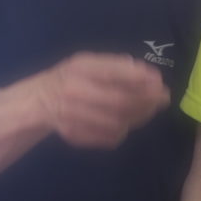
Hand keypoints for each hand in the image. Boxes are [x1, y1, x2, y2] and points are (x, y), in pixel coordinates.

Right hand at [34, 52, 169, 147]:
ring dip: (139, 117)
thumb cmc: (70, 77)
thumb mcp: (87, 62)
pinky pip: (108, 137)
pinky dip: (123, 131)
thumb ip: (114, 65)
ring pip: (116, 122)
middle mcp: (74, 91)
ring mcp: (72, 115)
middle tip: (163, 99)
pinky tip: (129, 122)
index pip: (114, 73)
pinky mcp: (74, 134)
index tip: (159, 81)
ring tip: (151, 110)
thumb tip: (144, 71)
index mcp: (79, 67)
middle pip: (119, 101)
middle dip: (146, 101)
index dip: (139, 78)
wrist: (37, 102)